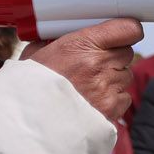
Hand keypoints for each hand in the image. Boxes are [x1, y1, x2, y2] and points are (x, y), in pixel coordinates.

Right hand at [23, 18, 143, 121]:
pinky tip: (93, 102)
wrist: (25, 124)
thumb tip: (61, 34)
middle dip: (113, 57)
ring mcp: (107, 88)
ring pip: (125, 76)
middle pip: (126, 52)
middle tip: (93, 64)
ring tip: (89, 86)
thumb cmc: (28, 89)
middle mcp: (98, 64)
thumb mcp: (35, 54)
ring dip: (113, 78)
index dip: (126, 31)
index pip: (127, 29)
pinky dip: (113, 99)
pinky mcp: (111, 110)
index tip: (121, 34)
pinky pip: (124, 98)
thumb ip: (55, 40)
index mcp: (82, 45)